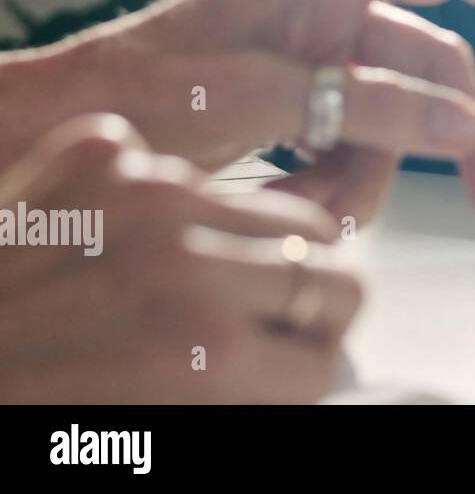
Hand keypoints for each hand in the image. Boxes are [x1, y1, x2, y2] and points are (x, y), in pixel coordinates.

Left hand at [0, 115, 359, 402]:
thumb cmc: (29, 405)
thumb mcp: (155, 430)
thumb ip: (247, 394)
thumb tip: (316, 373)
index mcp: (202, 359)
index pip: (333, 354)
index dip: (314, 370)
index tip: (290, 372)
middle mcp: (185, 268)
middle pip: (337, 275)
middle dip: (313, 310)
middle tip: (275, 328)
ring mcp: (146, 196)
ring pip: (285, 214)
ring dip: (259, 252)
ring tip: (206, 283)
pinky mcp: (106, 150)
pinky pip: (197, 173)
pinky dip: (183, 207)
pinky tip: (136, 241)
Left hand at [17, 0, 474, 227]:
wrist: (63, 131)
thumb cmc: (140, 88)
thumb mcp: (260, 92)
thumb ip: (373, 102)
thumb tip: (471, 121)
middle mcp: (336, 8)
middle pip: (441, 69)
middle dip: (463, 139)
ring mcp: (325, 60)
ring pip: (402, 124)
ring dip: (371, 180)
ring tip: (310, 215)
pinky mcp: (310, 109)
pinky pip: (361, 152)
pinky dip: (338, 191)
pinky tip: (294, 210)